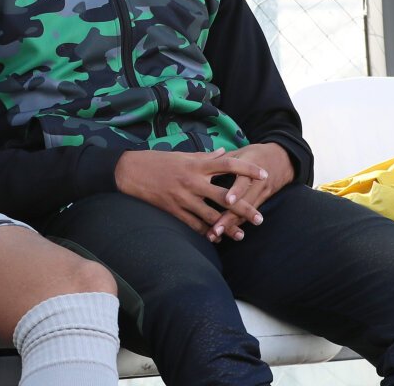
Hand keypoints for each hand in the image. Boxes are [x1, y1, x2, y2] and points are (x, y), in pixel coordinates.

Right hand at [114, 148, 268, 238]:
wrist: (129, 171)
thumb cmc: (156, 161)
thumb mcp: (181, 155)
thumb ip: (205, 156)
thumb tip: (224, 153)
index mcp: (196, 164)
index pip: (228, 164)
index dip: (248, 169)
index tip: (264, 175)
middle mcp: (192, 181)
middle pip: (225, 196)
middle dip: (244, 208)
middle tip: (260, 218)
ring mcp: (183, 197)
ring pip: (211, 215)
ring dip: (227, 227)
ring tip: (241, 235)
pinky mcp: (173, 209)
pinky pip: (193, 224)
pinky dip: (206, 232)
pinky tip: (216, 239)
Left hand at [211, 143, 294, 242]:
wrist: (283, 160)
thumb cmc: (256, 154)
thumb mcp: (241, 152)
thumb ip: (222, 159)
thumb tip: (201, 160)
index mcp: (250, 168)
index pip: (244, 180)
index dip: (237, 191)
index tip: (227, 201)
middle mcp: (257, 184)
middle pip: (244, 203)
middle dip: (230, 217)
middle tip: (215, 228)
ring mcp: (260, 194)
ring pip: (245, 213)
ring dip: (231, 225)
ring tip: (215, 235)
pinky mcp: (262, 202)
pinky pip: (247, 215)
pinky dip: (236, 224)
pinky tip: (224, 233)